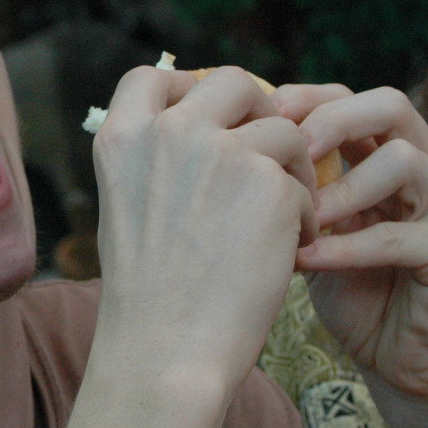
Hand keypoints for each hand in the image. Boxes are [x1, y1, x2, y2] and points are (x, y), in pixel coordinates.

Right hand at [90, 66, 318, 387]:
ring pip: (282, 129)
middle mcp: (169, 132)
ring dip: (292, 166)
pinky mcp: (271, 183)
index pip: (151, 76)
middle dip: (258, 112)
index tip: (208, 115)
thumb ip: (158, 160)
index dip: (187, 86)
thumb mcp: (128, 208)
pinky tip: (290, 250)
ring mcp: (222, 152)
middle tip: (267, 155)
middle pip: (231, 82)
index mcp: (121, 138)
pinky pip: (305, 181)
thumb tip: (208, 130)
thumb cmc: (148, 295)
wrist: (167, 350)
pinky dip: (306, 213)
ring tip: (286, 215)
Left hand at [272, 84, 427, 402]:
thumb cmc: (355, 294)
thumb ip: (298, 190)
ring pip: (402, 161)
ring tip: (299, 217)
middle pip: (390, 106)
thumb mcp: (317, 231)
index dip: (308, 99)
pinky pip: (399, 235)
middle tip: (286, 148)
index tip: (261, 119)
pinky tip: (306, 262)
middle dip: (332, 120)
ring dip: (340, 188)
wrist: (407, 366)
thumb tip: (236, 150)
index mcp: (399, 153)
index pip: (354, 98)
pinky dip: (346, 247)